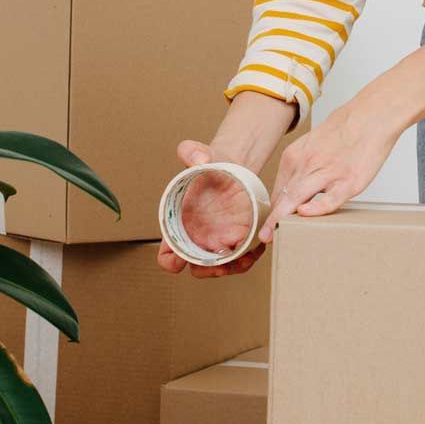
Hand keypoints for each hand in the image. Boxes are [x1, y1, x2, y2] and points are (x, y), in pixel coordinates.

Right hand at [156, 140, 264, 277]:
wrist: (232, 166)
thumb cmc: (210, 163)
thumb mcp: (200, 153)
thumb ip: (192, 152)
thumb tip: (200, 159)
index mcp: (179, 226)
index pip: (167, 255)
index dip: (172, 261)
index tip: (184, 257)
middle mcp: (197, 239)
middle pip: (196, 269)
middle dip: (208, 271)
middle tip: (222, 265)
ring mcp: (217, 242)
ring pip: (222, 268)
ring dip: (233, 268)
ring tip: (245, 258)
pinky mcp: (237, 239)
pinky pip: (241, 258)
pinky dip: (249, 259)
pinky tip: (257, 248)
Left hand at [255, 99, 401, 245]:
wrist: (372, 116)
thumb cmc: (346, 128)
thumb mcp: (313, 142)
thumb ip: (303, 164)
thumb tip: (295, 186)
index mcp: (296, 155)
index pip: (279, 189)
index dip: (274, 208)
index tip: (270, 222)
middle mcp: (307, 164)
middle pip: (284, 197)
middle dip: (272, 219)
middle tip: (265, 236)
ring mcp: (327, 173)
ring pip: (298, 199)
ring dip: (284, 218)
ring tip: (275, 235)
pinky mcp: (348, 182)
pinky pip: (328, 200)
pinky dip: (315, 209)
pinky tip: (305, 215)